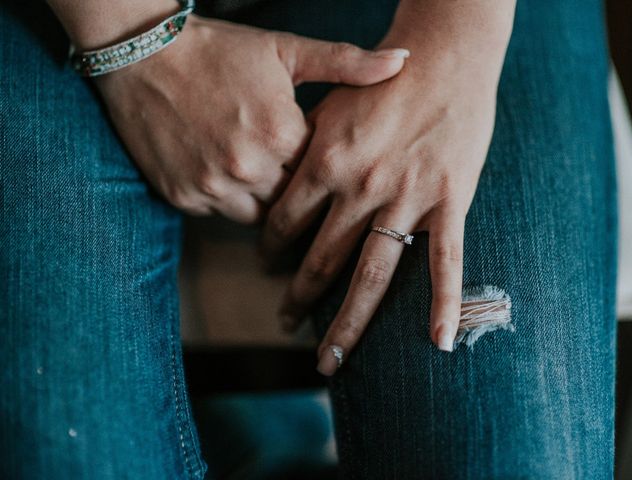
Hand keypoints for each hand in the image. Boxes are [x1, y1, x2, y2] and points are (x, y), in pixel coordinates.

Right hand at [94, 14, 408, 221]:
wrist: (144, 54)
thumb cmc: (221, 51)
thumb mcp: (286, 50)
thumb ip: (347, 63)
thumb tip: (402, 62)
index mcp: (282, 135)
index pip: (323, 178)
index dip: (324, 170)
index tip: (326, 165)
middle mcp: (248, 169)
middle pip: (294, 205)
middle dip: (300, 193)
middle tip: (301, 182)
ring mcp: (213, 187)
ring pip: (259, 218)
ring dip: (266, 202)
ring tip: (264, 176)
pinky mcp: (183, 197)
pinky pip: (220, 214)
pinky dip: (230, 201)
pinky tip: (228, 174)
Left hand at [261, 3, 513, 374]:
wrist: (445, 53)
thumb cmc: (385, 77)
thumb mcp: (331, 102)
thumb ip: (308, 143)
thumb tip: (286, 177)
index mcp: (325, 161)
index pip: (285, 220)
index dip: (269, 246)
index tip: (264, 262)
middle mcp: (359, 189)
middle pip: (320, 258)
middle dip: (296, 296)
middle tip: (282, 322)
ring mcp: (405, 199)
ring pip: (371, 274)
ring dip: (345, 321)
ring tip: (327, 357)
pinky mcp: (447, 202)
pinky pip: (445, 261)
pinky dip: (443, 302)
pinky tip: (438, 342)